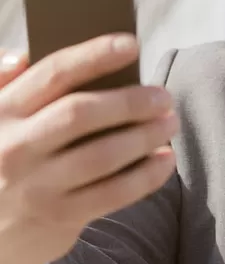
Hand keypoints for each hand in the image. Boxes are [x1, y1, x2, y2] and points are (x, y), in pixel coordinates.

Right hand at [0, 36, 178, 263]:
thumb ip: (4, 85)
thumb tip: (23, 56)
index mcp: (1, 112)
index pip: (53, 74)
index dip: (95, 55)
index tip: (132, 45)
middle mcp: (15, 147)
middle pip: (82, 113)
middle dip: (131, 101)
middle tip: (163, 96)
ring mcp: (36, 186)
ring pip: (103, 154)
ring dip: (146, 135)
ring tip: (170, 123)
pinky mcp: (57, 218)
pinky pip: (113, 193)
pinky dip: (147, 175)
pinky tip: (165, 160)